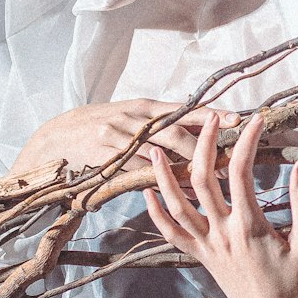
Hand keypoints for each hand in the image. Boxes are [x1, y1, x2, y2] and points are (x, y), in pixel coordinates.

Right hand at [8, 98, 242, 195]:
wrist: (59, 135)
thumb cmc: (103, 126)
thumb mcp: (132, 118)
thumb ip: (161, 125)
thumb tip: (198, 135)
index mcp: (146, 107)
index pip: (185, 108)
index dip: (212, 114)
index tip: (239, 119)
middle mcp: (134, 118)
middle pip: (174, 132)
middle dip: (202, 149)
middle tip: (226, 164)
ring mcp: (118, 136)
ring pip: (156, 155)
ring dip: (182, 172)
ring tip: (204, 184)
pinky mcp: (105, 156)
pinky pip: (135, 171)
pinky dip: (154, 180)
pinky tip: (170, 191)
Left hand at [143, 111, 297, 297]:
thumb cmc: (296, 281)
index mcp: (249, 226)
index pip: (241, 172)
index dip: (246, 141)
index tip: (256, 120)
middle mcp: (222, 233)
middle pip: (202, 179)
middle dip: (202, 144)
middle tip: (207, 119)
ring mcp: (207, 245)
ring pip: (176, 205)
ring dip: (163, 176)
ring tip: (155, 148)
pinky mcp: (200, 256)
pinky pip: (171, 233)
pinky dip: (156, 213)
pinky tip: (148, 194)